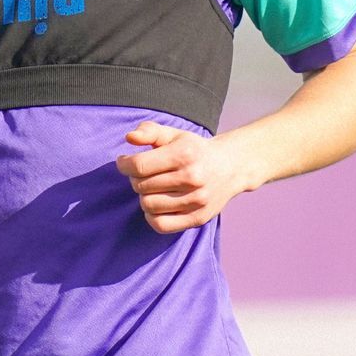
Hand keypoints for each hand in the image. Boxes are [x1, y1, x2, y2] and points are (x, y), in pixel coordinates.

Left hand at [114, 121, 251, 234]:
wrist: (231, 167)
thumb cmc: (194, 149)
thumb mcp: (173, 134)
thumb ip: (149, 131)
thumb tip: (129, 138)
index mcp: (184, 154)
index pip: (139, 165)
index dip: (124, 164)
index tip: (124, 162)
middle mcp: (192, 178)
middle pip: (141, 186)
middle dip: (135, 179)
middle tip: (143, 174)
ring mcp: (196, 200)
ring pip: (148, 205)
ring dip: (143, 196)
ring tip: (151, 188)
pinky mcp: (198, 218)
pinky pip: (161, 225)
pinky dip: (151, 216)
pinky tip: (156, 204)